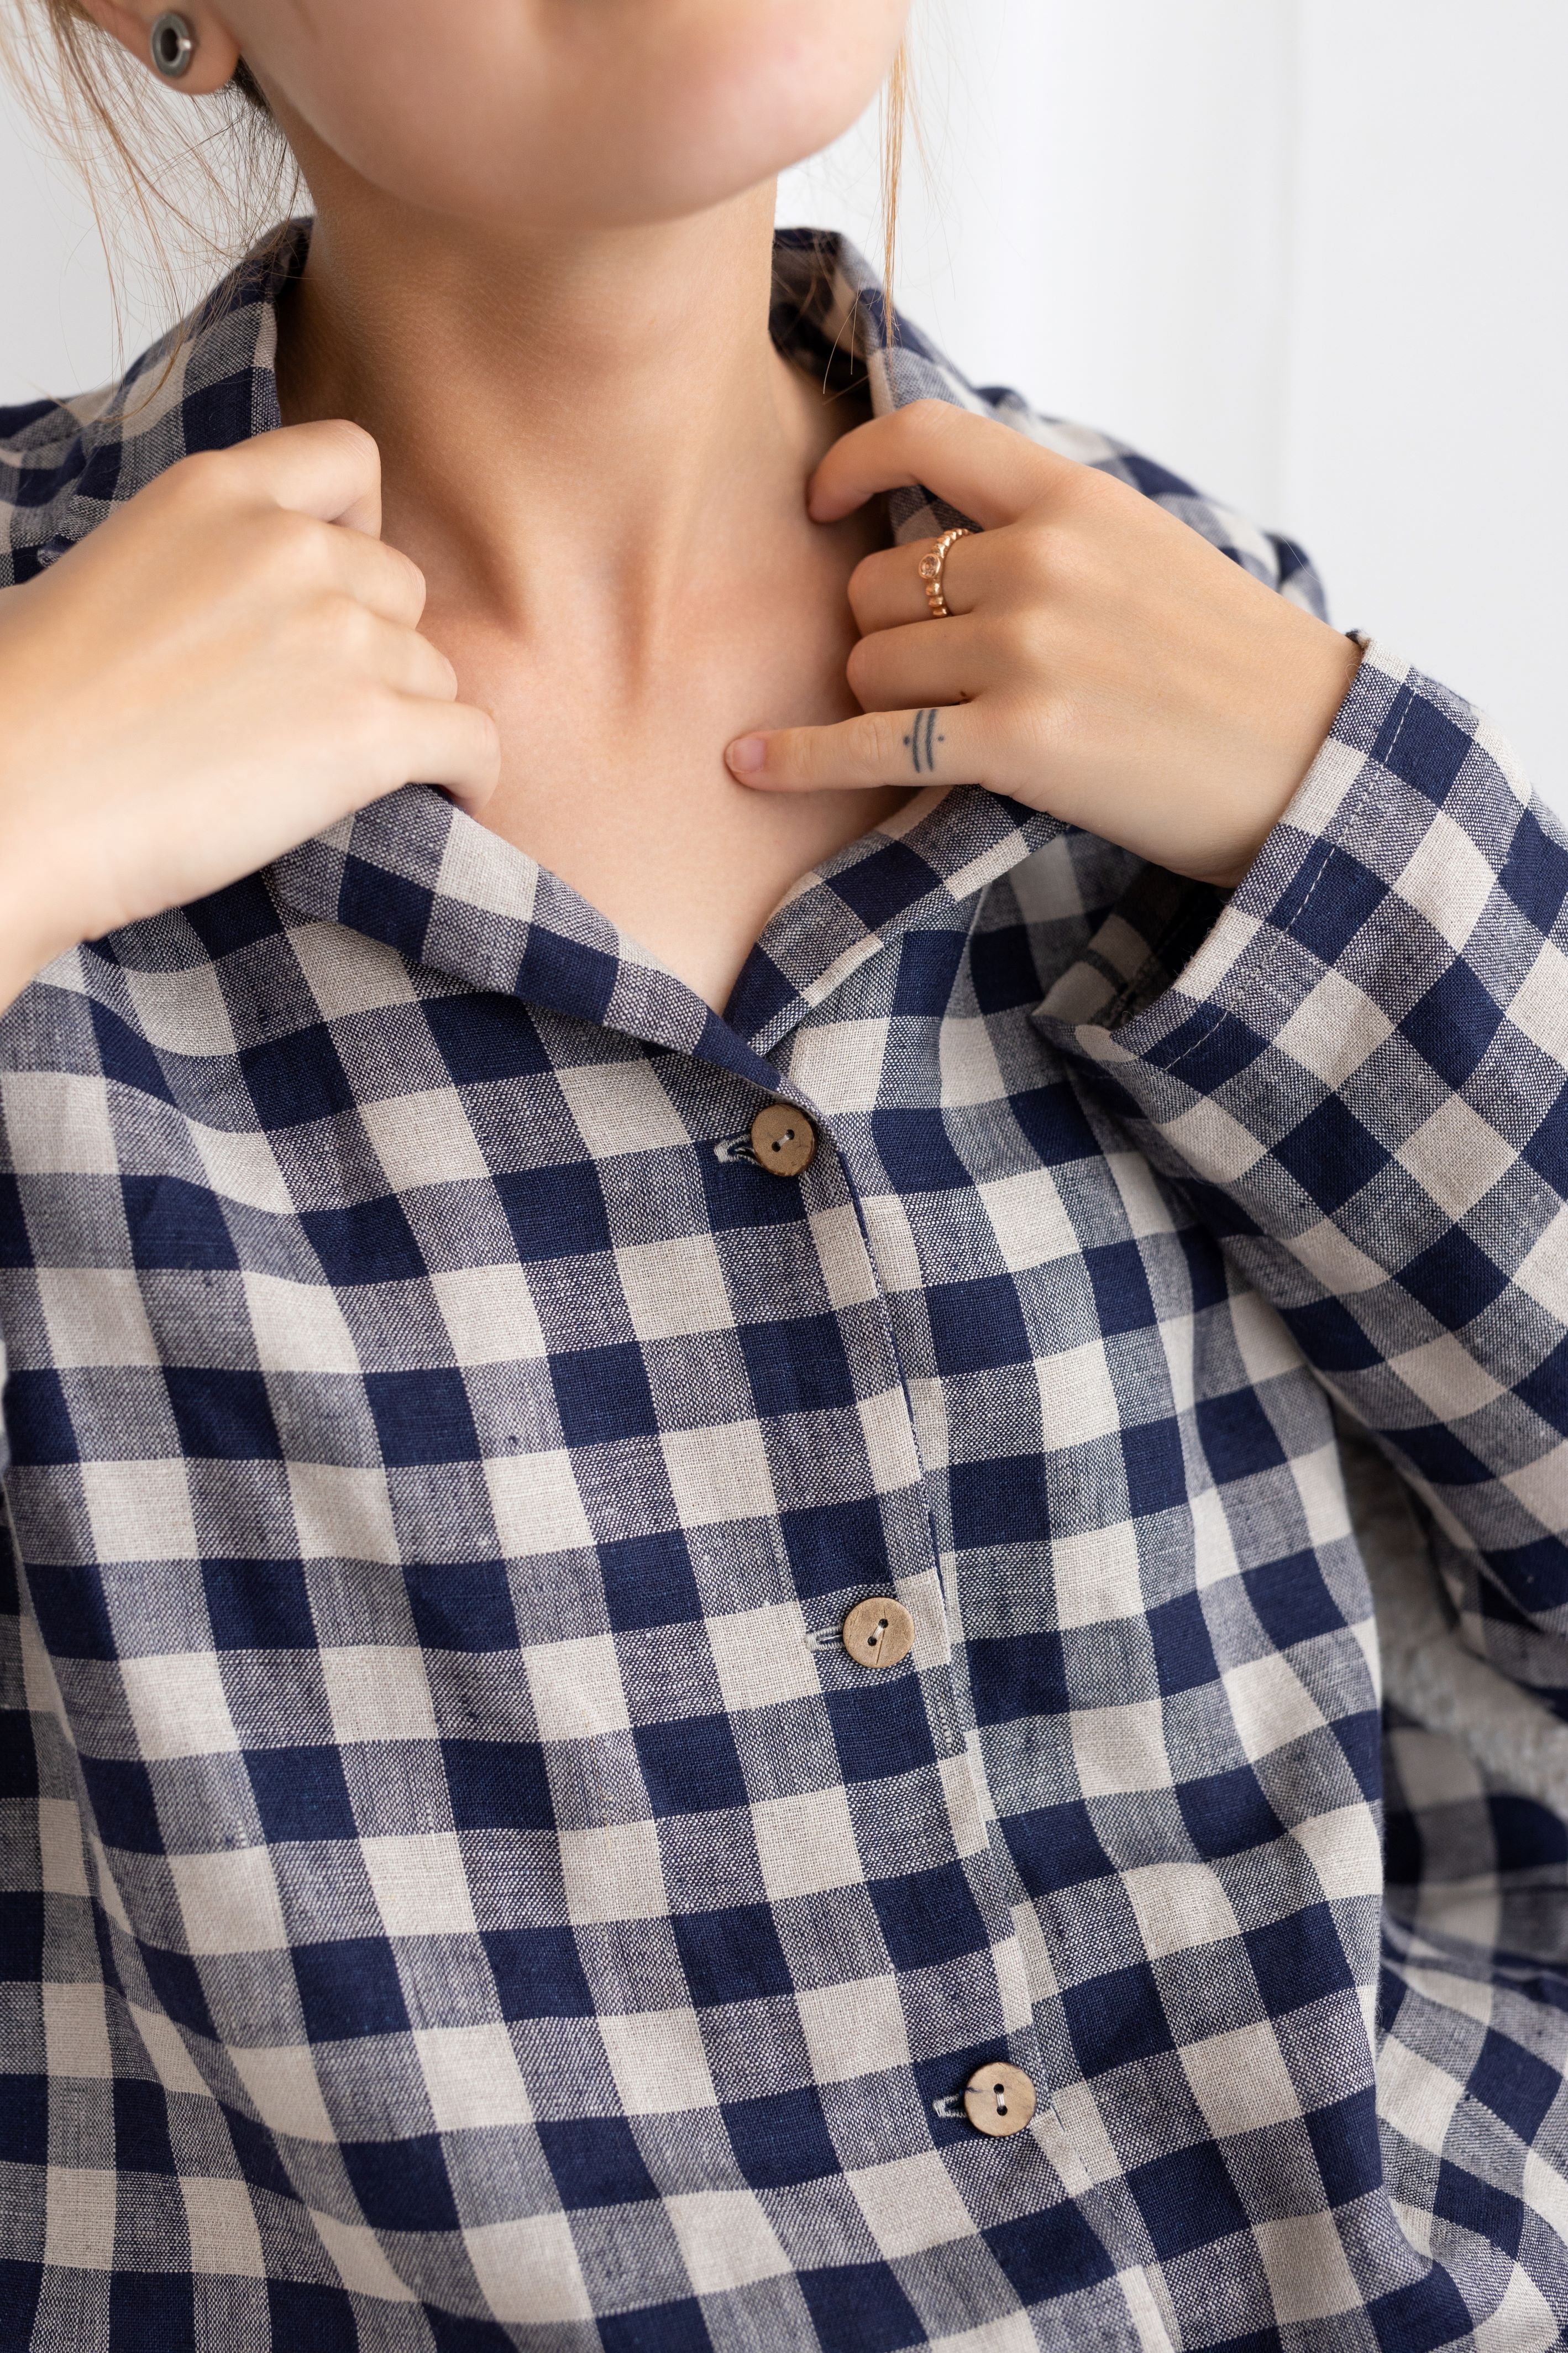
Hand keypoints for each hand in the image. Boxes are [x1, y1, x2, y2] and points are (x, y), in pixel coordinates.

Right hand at [0, 421, 497, 1008]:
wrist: (16, 797)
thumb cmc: (29, 709)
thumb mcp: (98, 575)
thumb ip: (189, 563)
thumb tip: (211, 610)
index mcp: (217, 492)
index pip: (349, 460)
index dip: (361, 529)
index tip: (341, 587)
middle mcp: (292, 548)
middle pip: (401, 587)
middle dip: (379, 644)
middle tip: (325, 708)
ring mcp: (340, 638)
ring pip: (435, 672)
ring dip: (408, 718)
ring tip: (347, 773)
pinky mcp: (371, 731)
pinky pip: (474, 742)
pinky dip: (470, 775)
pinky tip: (447, 798)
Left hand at [724, 401, 1361, 887]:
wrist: (1306, 760)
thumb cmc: (1223, 666)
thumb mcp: (1144, 550)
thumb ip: (1043, 527)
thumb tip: (931, 529)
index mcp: (1073, 498)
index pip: (925, 437)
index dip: (850, 466)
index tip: (819, 500)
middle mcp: (1039, 560)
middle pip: (875, 583)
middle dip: (885, 632)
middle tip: (940, 677)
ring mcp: (1026, 649)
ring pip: (870, 663)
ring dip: (884, 701)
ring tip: (955, 727)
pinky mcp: (1017, 741)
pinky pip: (869, 744)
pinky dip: (800, 760)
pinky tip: (748, 766)